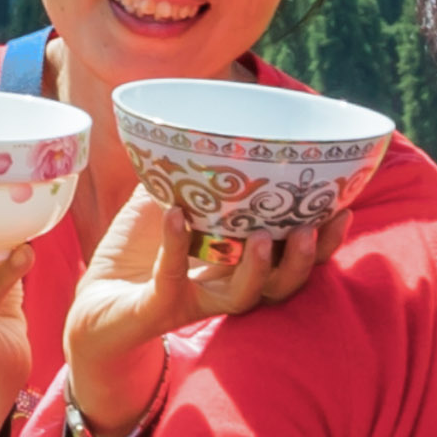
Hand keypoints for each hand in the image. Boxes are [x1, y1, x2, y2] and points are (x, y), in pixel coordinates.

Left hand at [66, 188, 345, 436]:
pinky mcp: (159, 310)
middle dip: (304, 258)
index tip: (342, 208)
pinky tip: (176, 217)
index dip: (323, 239)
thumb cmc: (136, 251)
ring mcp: (195, 301)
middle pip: (283, 283)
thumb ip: (188, 172)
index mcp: (240, 263)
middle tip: (313, 228)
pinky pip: (172, 281)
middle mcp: (227, 287)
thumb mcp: (167, 201)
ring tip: (262, 237)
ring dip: (257, 268)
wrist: (93, 303)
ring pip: (242, 296)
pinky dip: (174, 247)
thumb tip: (208, 126)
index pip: (293, 256)